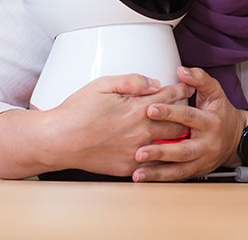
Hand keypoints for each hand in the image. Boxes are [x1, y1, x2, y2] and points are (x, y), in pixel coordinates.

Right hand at [44, 73, 193, 176]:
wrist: (57, 141)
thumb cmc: (77, 112)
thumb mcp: (103, 85)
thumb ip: (132, 81)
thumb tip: (154, 83)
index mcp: (137, 109)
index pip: (170, 96)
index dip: (182, 90)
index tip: (188, 87)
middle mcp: (141, 131)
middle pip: (178, 122)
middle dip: (186, 113)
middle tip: (189, 109)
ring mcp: (136, 152)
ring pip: (170, 144)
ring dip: (177, 135)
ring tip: (182, 130)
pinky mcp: (128, 167)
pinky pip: (154, 163)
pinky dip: (161, 156)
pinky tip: (163, 151)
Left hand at [131, 66, 247, 181]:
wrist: (237, 139)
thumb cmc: (222, 113)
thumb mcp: (215, 92)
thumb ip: (199, 79)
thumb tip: (182, 70)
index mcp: (210, 122)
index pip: (188, 117)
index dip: (169, 113)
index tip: (149, 109)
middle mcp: (207, 144)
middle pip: (182, 149)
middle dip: (160, 151)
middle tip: (139, 150)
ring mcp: (202, 160)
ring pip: (179, 168)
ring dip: (157, 171)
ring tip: (138, 171)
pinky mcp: (196, 171)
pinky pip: (178, 177)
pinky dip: (160, 178)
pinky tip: (145, 177)